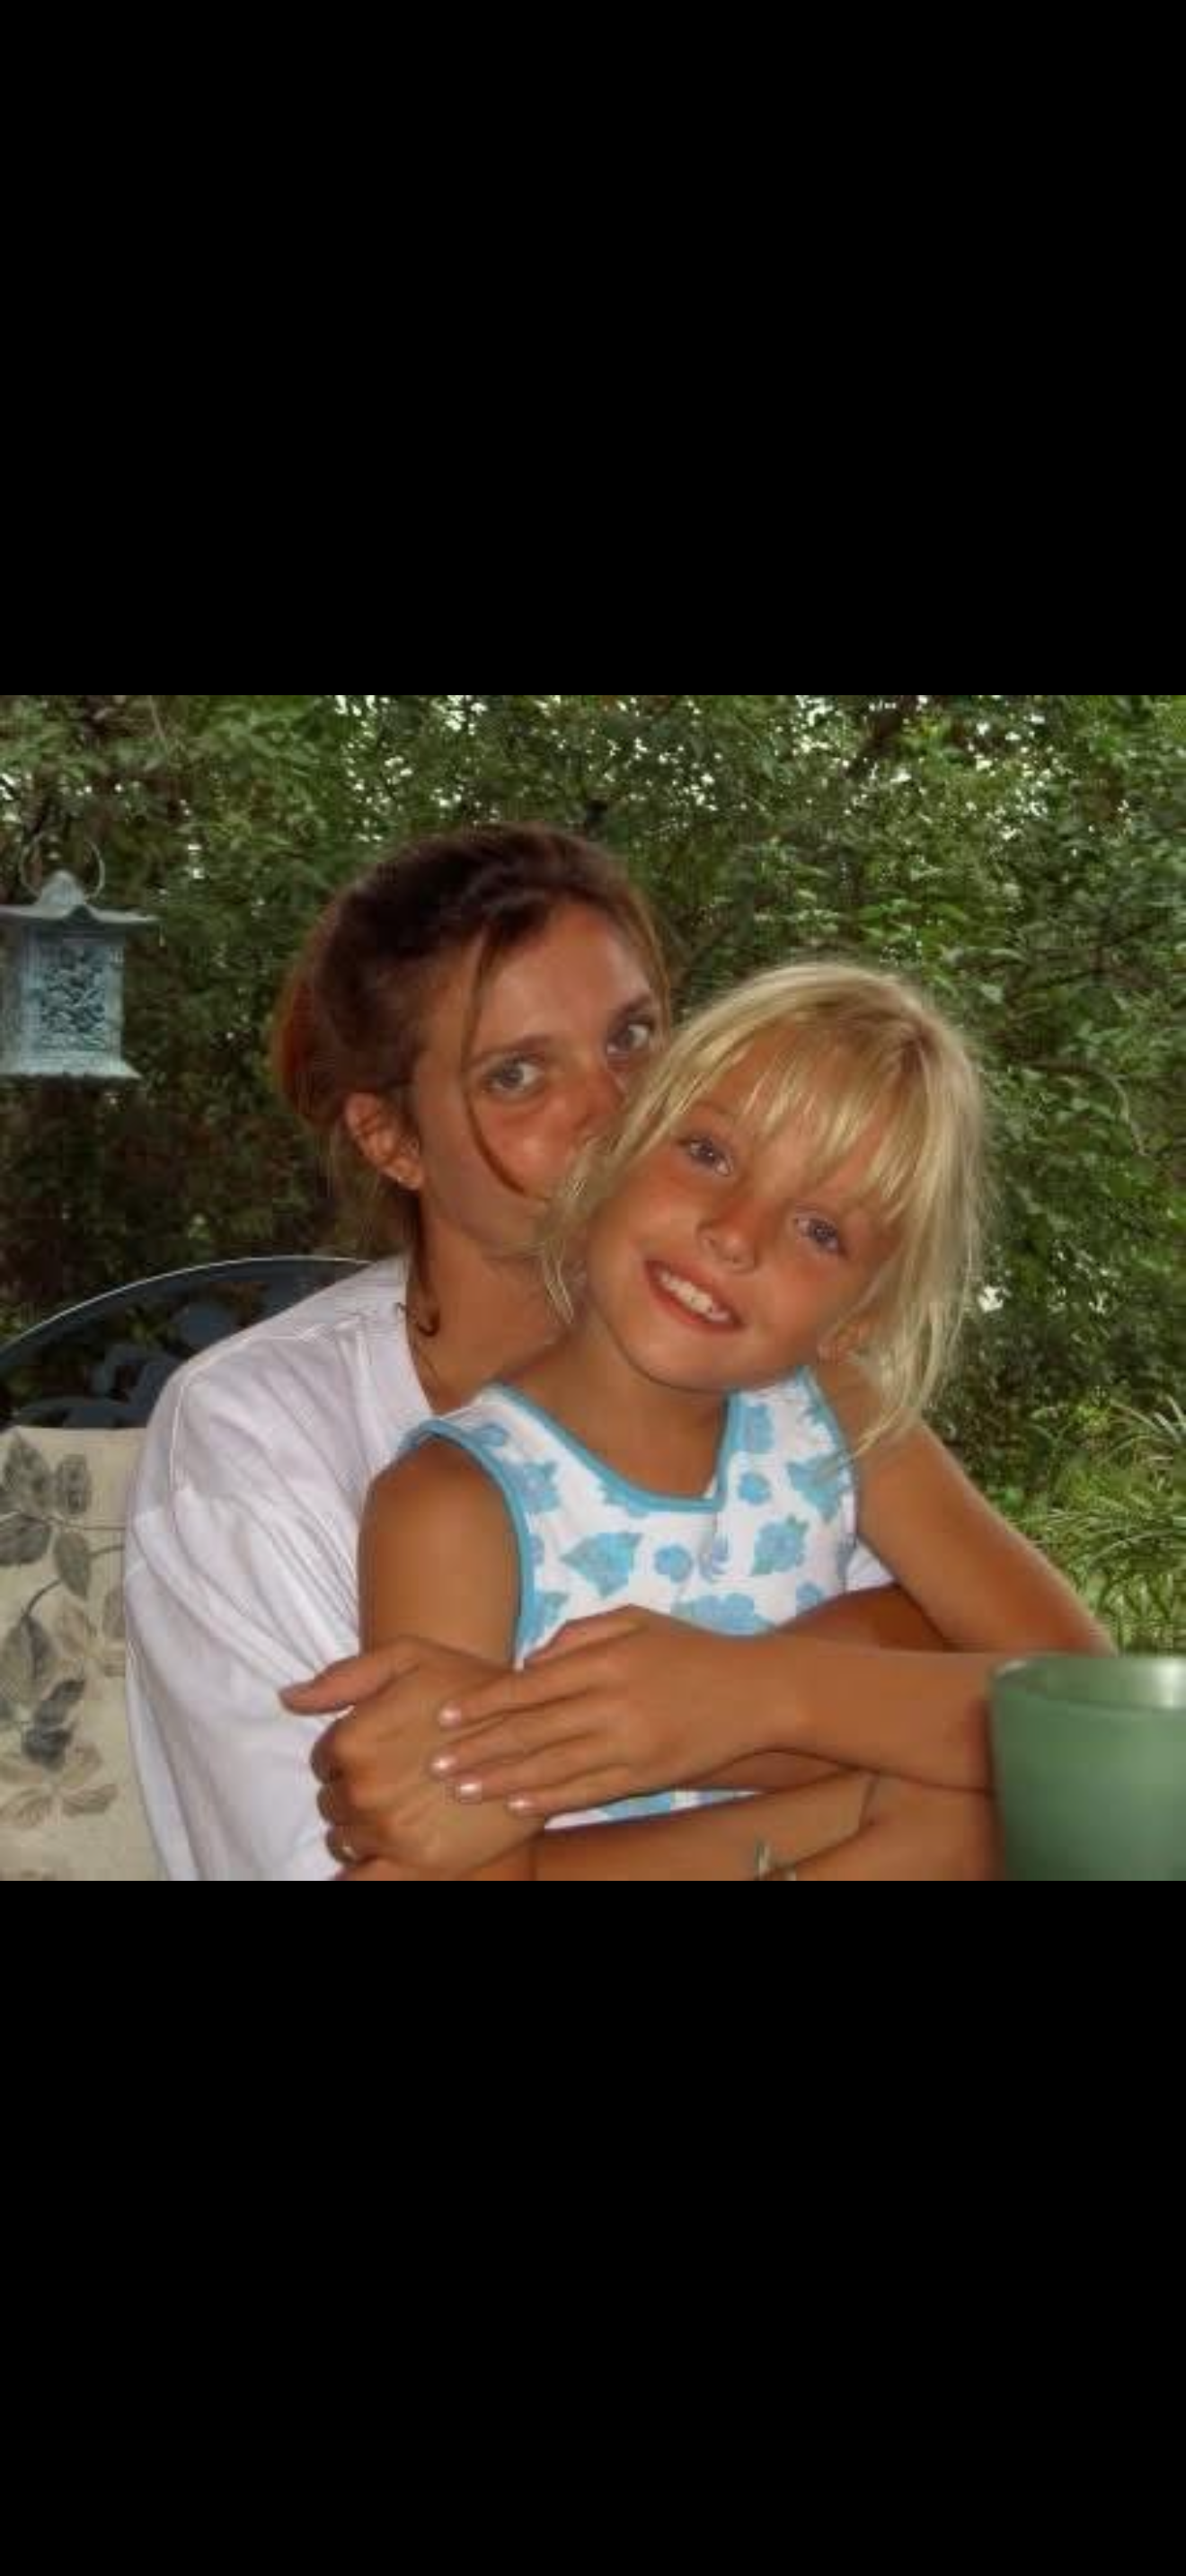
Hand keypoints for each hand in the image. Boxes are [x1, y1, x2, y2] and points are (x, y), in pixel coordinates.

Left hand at [282, 1641, 539, 1873]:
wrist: (534, 1731)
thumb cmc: (466, 1684)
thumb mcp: (407, 1657)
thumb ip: (343, 1677)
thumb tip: (288, 1698)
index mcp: (353, 1740)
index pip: (323, 1761)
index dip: (347, 1754)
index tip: (377, 1749)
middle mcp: (363, 1789)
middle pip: (332, 1802)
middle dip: (353, 1790)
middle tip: (391, 1778)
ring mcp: (388, 1831)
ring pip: (344, 1841)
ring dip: (360, 1829)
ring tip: (395, 1811)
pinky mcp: (418, 1865)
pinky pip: (364, 1883)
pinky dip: (360, 1875)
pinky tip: (372, 1860)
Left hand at [425, 1610, 771, 1817]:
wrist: (757, 1691)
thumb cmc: (690, 1649)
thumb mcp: (636, 1620)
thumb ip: (580, 1634)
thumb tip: (529, 1661)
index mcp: (608, 1660)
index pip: (530, 1685)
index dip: (483, 1703)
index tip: (445, 1716)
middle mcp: (614, 1703)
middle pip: (531, 1731)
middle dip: (478, 1749)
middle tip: (436, 1763)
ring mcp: (630, 1745)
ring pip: (552, 1767)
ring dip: (500, 1780)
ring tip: (461, 1789)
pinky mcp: (646, 1776)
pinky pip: (587, 1791)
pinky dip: (548, 1798)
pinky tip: (515, 1804)